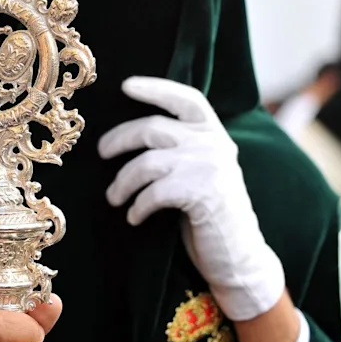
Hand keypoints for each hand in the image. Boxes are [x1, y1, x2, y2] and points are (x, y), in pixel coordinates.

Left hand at [99, 77, 285, 320]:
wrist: (239, 255)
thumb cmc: (211, 212)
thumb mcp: (203, 170)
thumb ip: (182, 148)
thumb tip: (130, 135)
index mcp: (215, 133)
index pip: (186, 99)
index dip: (156, 88)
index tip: (126, 86)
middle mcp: (214, 144)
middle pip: (152, 129)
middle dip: (119, 139)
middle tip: (101, 153)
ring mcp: (209, 167)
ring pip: (146, 163)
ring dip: (122, 182)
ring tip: (114, 198)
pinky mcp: (201, 193)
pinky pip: (153, 193)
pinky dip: (138, 206)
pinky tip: (134, 217)